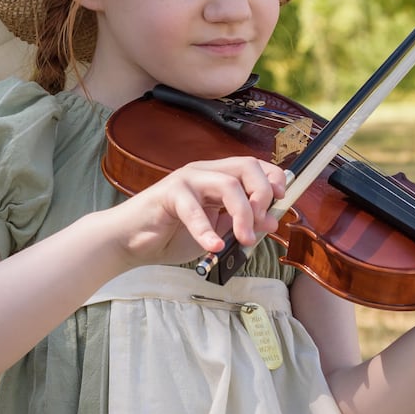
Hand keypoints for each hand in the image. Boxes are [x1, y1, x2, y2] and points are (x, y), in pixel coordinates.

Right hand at [105, 156, 287, 267]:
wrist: (131, 242)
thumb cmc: (171, 234)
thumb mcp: (217, 231)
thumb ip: (241, 224)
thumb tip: (272, 221)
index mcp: (217, 176)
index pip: (254, 165)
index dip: (274, 179)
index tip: (283, 201)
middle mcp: (204, 172)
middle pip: (246, 167)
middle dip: (263, 194)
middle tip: (264, 223)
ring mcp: (186, 180)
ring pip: (227, 184)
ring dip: (243, 215)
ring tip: (243, 240)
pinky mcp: (169, 194)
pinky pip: (194, 209)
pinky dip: (207, 231)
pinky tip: (213, 247)